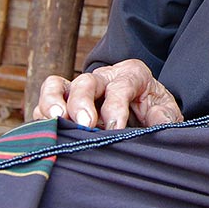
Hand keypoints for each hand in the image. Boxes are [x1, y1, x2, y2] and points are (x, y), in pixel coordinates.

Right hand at [33, 59, 181, 130]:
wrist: (142, 110)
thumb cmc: (153, 111)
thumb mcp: (166, 111)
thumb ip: (165, 116)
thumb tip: (157, 123)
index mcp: (131, 75)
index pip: (119, 87)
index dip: (116, 107)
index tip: (115, 128)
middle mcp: (102, 78)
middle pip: (85, 82)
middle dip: (82, 102)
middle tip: (86, 124)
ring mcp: (79, 90)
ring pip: (57, 85)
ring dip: (52, 102)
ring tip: (55, 120)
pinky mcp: (62, 103)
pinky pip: (43, 104)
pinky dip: (42, 117)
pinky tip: (47, 132)